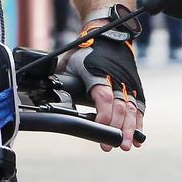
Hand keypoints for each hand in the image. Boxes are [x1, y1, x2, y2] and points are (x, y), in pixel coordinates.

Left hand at [65, 21, 145, 152]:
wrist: (108, 34)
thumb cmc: (85, 51)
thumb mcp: (69, 63)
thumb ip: (60, 78)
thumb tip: (41, 92)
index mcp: (98, 72)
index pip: (103, 96)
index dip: (103, 115)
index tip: (99, 129)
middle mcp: (115, 78)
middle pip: (120, 107)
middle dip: (116, 129)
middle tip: (110, 146)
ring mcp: (127, 82)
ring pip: (132, 108)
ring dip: (130, 129)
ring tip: (127, 147)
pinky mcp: (135, 86)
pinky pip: (139, 106)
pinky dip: (139, 123)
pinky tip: (138, 139)